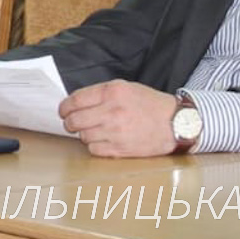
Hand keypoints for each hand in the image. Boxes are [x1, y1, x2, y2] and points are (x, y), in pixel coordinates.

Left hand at [59, 80, 182, 157]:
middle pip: (75, 121)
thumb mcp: (126, 88)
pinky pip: (94, 150)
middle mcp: (112, 111)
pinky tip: (103, 140)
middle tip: (72, 123)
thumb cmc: (150, 104)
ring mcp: (115, 132)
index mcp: (112, 92)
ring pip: (83, 136)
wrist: (176, 123)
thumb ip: (101, 94)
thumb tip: (75, 103)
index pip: (75, 100)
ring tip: (95, 130)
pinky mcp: (120, 149)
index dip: (64, 107)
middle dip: (70, 122)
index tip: (63, 111)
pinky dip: (95, 146)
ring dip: (85, 134)